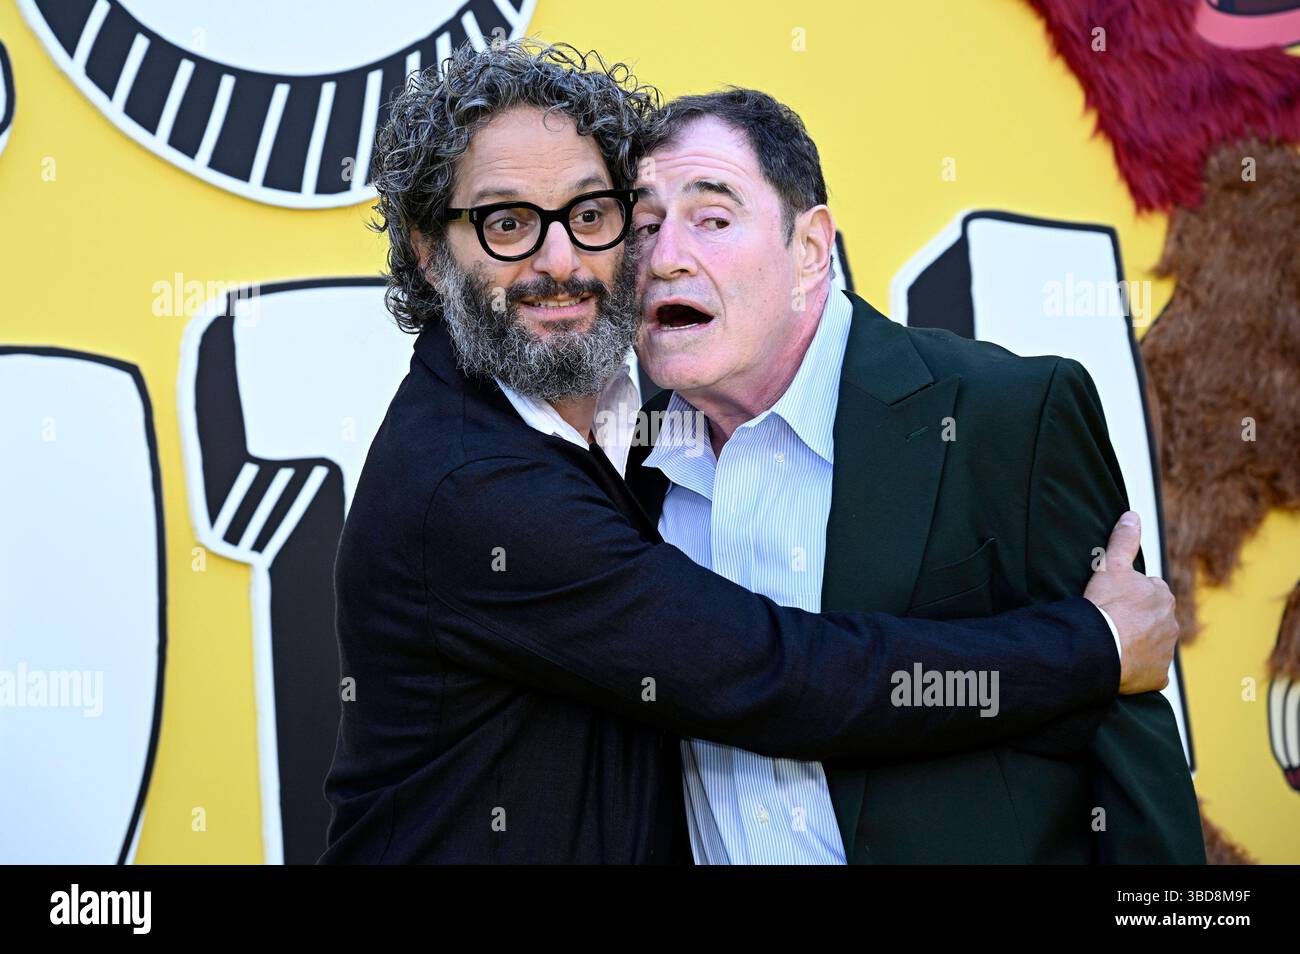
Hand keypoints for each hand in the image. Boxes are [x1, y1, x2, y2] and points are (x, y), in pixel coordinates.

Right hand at [1083, 511, 1176, 694]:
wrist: (1101, 647)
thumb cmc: (1106, 606)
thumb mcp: (1111, 566)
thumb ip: (1123, 541)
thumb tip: (1132, 515)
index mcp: (1162, 597)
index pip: (1148, 593)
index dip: (1128, 597)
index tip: (1112, 602)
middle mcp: (1171, 624)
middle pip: (1152, 619)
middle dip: (1136, 621)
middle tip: (1111, 623)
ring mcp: (1166, 652)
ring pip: (1152, 645)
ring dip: (1138, 644)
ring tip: (1113, 644)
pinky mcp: (1158, 675)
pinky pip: (1149, 670)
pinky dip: (1138, 668)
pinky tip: (1121, 664)